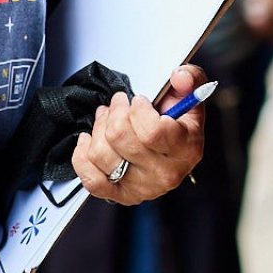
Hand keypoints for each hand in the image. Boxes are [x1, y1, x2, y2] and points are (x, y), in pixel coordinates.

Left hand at [71, 64, 207, 205]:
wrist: (174, 151)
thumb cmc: (179, 122)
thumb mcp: (190, 95)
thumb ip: (190, 78)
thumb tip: (178, 77)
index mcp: (186, 150)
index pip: (152, 132)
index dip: (138, 110)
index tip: (138, 101)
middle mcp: (165, 174)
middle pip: (120, 138)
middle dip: (114, 112)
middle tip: (118, 103)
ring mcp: (141, 188)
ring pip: (101, 154)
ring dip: (98, 127)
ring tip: (106, 117)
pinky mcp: (120, 195)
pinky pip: (91, 180)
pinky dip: (82, 156)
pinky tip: (90, 139)